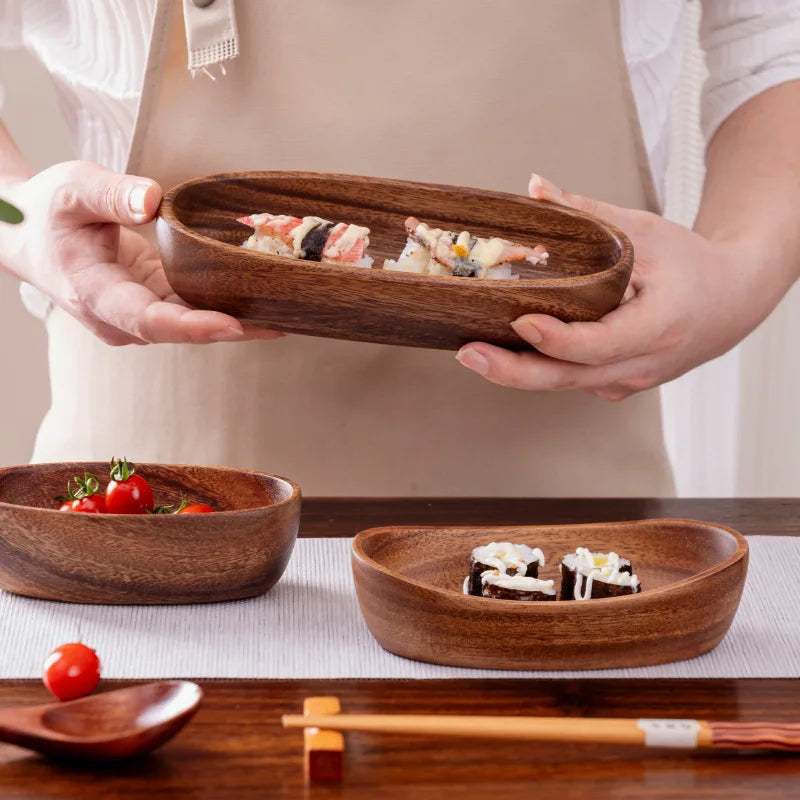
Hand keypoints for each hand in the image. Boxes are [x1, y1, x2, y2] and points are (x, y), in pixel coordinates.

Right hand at [1, 160, 281, 344]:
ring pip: (193, 326)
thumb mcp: (72, 189)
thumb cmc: (48, 213)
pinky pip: (193, 312)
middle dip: (233, 329)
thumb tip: (153, 200)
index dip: (193, 326)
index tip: (233, 325)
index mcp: (96, 295)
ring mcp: (138, 317)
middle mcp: (120, 319)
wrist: (29, 236)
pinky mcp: (154, 305)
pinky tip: (263, 303)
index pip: (149, 320)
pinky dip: (226, 308)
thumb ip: (112, 193)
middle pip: (182, 330)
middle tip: (281, 320)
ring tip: (286, 312)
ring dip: (238, 323)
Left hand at [455, 173, 779, 399]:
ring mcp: (628, 381)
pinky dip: (538, 369)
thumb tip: (533, 187)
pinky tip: (503, 353)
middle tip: (469, 354)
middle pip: (571, 378)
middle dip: (514, 370)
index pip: (602, 343)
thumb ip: (587, 212)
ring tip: (473, 354)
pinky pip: (571, 382)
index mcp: (660, 324)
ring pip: (566, 385)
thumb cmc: (690, 263)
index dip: (559, 339)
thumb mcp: (644, 230)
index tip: (520, 322)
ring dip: (517, 373)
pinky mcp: (615, 384)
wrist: (730, 303)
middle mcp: (644, 363)